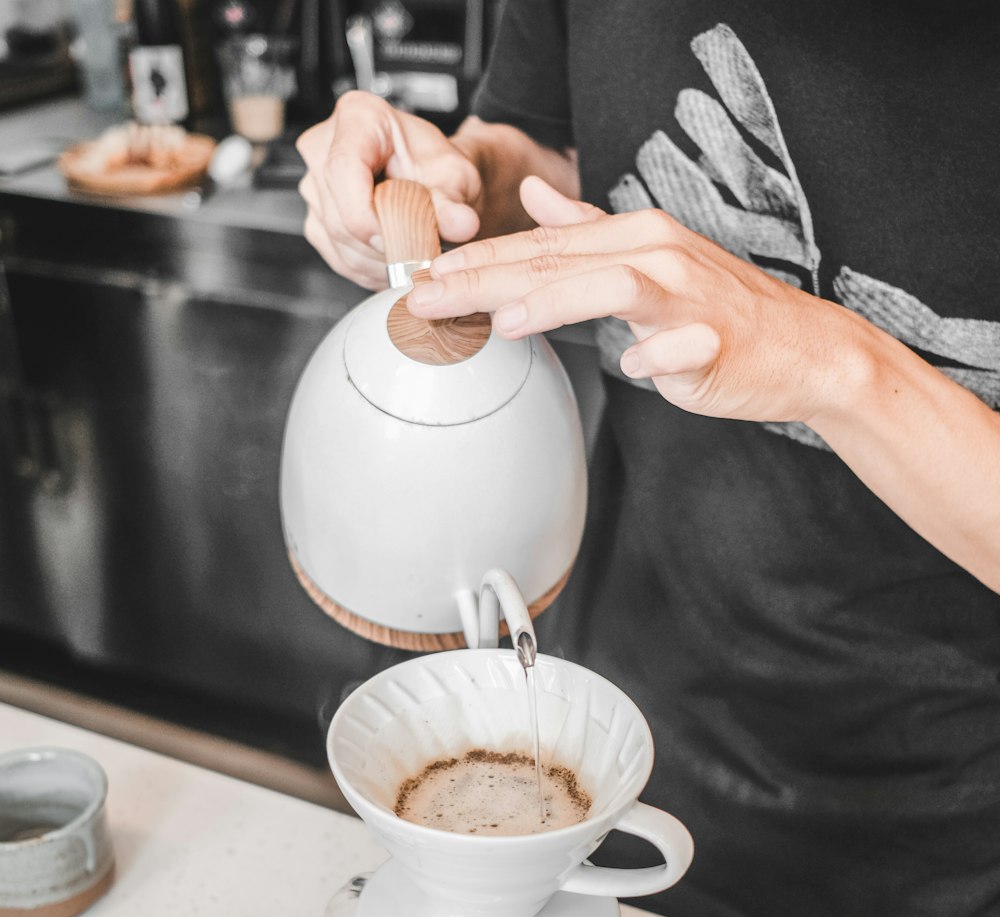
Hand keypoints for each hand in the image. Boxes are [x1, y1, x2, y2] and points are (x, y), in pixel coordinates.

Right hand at [296, 91, 483, 288]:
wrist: (431, 180)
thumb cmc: (436, 166)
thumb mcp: (455, 177)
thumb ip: (453, 201)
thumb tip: (461, 224)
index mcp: (358, 118)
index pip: (344, 170)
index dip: (370, 215)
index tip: (400, 238)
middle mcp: (324, 148)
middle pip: (341, 215)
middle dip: (385, 243)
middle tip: (422, 247)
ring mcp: (315, 187)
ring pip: (340, 243)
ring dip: (381, 260)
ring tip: (413, 249)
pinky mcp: (316, 221)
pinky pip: (339, 257)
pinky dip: (371, 267)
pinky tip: (396, 256)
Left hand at [408, 176, 869, 426]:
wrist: (801, 347)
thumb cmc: (719, 310)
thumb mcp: (649, 258)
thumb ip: (588, 229)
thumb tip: (534, 196)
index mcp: (635, 237)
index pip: (541, 246)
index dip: (480, 259)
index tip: (424, 276)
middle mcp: (659, 256)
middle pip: (561, 261)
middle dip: (487, 277)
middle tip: (428, 296)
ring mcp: (689, 299)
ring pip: (616, 287)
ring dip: (559, 302)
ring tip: (507, 322)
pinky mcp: (716, 342)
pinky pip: (681, 346)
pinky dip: (655, 355)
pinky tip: (628, 367)